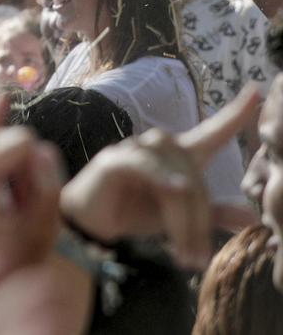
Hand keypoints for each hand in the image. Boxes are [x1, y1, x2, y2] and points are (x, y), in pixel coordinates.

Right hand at [58, 83, 258, 269]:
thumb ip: (212, 215)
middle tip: (198, 258)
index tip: (257, 90)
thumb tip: (251, 218)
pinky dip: (162, 178)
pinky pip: (146, 167)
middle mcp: (160, 146)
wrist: (92, 225)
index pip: (212, 131)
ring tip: (184, 253)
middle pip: (197, 178)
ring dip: (184, 219)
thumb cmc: (134, 212)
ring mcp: (136, 150)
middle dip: (201, 222)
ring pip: (177, 179)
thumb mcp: (179, 218)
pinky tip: (174, 189)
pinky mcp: (115, 160)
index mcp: (179, 155)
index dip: (235, 113)